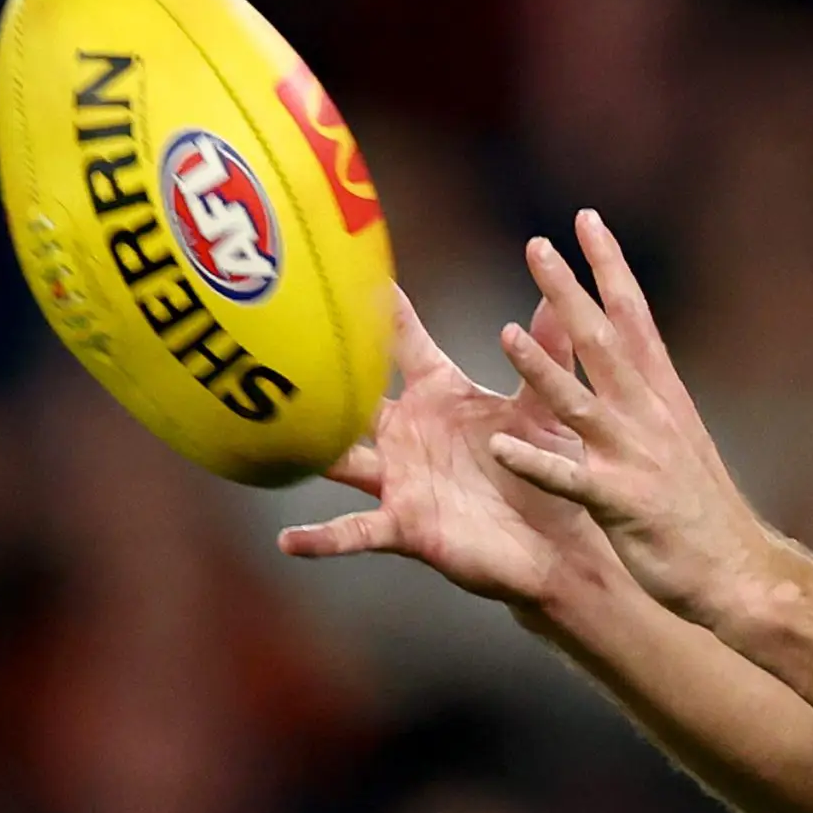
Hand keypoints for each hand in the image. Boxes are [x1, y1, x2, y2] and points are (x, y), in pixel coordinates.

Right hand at [277, 285, 618, 609]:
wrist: (558, 544)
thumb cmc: (547, 469)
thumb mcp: (546, 409)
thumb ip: (548, 352)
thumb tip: (558, 291)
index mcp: (440, 394)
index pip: (402, 341)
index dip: (379, 307)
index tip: (346, 268)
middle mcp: (408, 431)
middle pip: (353, 391)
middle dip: (319, 368)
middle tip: (272, 335)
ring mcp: (400, 479)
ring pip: (338, 457)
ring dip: (306, 447)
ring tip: (254, 434)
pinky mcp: (405, 526)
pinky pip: (354, 532)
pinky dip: (321, 538)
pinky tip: (287, 541)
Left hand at [486, 210, 774, 629]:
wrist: (738, 571)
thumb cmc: (702, 509)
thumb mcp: (678, 437)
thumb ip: (648, 396)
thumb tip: (630, 355)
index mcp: (663, 395)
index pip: (634, 315)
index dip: (609, 266)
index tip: (587, 219)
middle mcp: (650, 415)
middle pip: (604, 342)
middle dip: (568, 292)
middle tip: (536, 245)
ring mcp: (635, 458)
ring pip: (580, 404)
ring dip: (542, 369)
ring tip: (505, 333)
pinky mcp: (620, 503)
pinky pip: (569, 480)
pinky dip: (535, 463)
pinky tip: (501, 448)